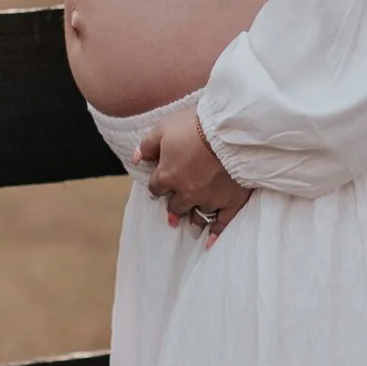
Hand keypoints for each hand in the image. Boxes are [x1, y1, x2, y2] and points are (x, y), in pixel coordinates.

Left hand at [137, 103, 252, 245]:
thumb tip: (135, 158)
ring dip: (192, 220)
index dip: (157, 186)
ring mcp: (209, 199)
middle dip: (173, 208)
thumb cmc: (195, 124)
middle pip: (175, 206)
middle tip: (173, 213)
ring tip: (191, 224)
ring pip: (197, 216)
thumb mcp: (163, 128)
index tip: (160, 187)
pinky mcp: (231, 201)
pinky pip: (222, 223)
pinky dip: (216, 233)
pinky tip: (210, 241)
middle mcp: (186, 193)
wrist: (231, 130)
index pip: (156, 187)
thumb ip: (147, 146)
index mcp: (167, 176)